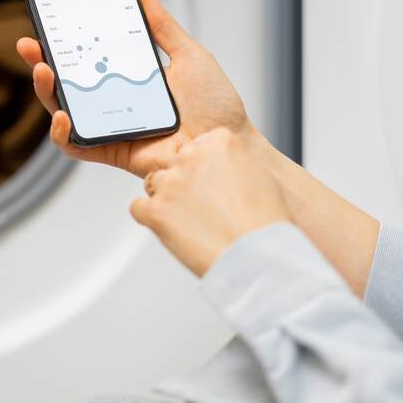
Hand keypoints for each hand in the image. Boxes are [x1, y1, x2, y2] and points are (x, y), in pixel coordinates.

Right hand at [15, 0, 257, 178]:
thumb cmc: (216, 109)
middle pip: (69, 82)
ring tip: (43, 72)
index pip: (90, 56)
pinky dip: (61, 132)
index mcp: (132, 78)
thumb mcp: (190, 56)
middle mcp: (116, 102)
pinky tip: (62, 115)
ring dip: (46, 92)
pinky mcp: (110, 151)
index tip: (50, 22)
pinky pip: (75, 145)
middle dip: (43, 62)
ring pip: (64, 110)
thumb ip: (164, 29)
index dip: (66, 41)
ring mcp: (111, 127)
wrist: (226, 149)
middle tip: (30, 44)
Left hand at [132, 127, 290, 276]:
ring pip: (154, 183)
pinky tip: (172, 230)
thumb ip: (231, 164)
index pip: (197, 145)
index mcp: (219, 143)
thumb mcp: (258, 176)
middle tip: (201, 206)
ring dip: (167, 199)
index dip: (202, 167)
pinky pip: (139, 207)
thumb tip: (218, 169)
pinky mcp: (156, 210)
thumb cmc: (264, 223)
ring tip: (191, 222)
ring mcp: (171, 183)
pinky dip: (151, 218)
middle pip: (174, 162)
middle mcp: (192, 158)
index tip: (210, 181)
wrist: (259, 258)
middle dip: (184, 182)